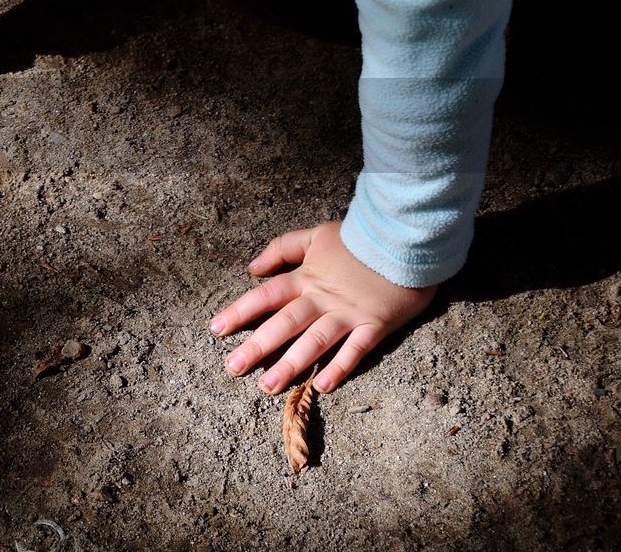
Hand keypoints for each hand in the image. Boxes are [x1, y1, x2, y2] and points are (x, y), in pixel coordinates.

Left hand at [208, 221, 436, 393]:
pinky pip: (355, 350)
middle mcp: (322, 299)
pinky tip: (322, 386)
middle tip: (232, 368)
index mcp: (305, 278)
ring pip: (314, 342)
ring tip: (268, 386)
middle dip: (257, 347)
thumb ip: (282, 248)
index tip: (215, 330)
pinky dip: (340, 367)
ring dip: (291, 364)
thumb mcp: (315, 235)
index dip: (239, 312)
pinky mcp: (375, 326)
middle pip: (284, 324)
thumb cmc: (358, 238)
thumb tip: (252, 267)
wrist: (405, 239)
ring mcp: (348, 314)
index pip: (265, 296)